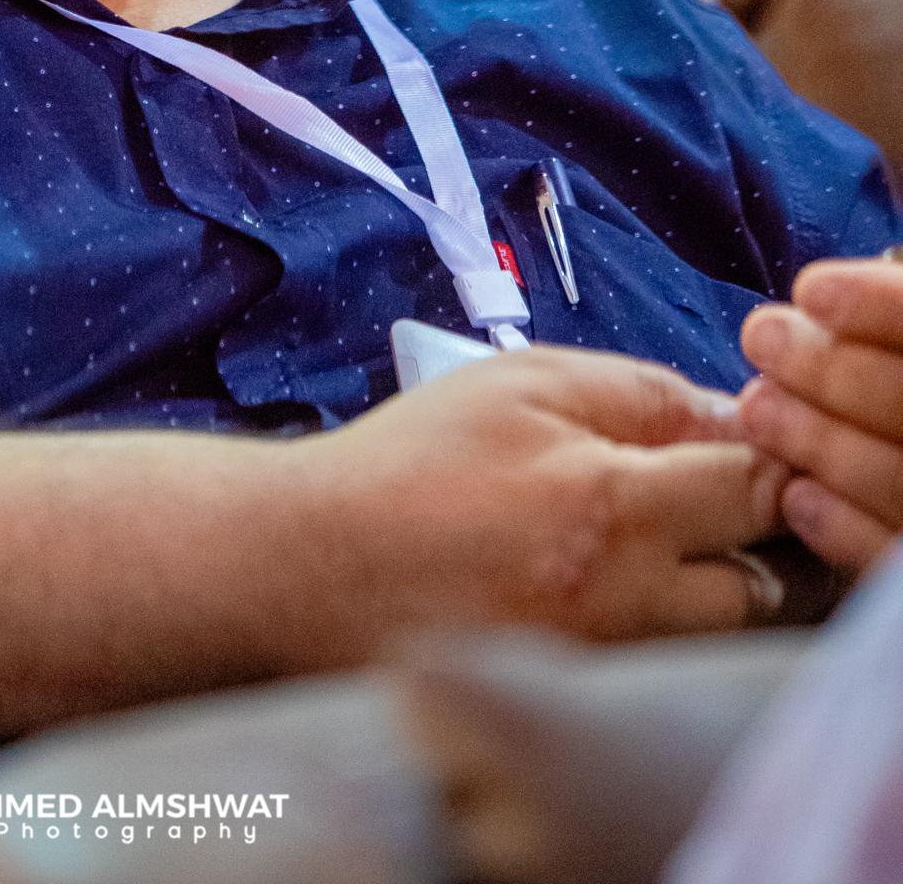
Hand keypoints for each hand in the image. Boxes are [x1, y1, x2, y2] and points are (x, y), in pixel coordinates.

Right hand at [288, 344, 785, 654]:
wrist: (315, 566)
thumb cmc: (411, 462)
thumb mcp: (522, 384)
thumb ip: (640, 393)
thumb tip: (732, 420)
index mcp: (611, 505)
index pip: (755, 488)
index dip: (768, 459)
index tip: (749, 446)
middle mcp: (622, 599)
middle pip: (763, 583)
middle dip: (752, 536)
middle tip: (711, 500)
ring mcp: (604, 662)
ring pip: (719, 635)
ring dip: (713, 588)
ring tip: (653, 545)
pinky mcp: (578, 700)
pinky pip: (662, 665)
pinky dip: (659, 627)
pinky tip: (608, 587)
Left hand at [740, 255, 902, 574]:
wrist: (887, 426)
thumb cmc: (895, 361)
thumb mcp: (894, 311)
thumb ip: (890, 299)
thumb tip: (847, 282)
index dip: (881, 307)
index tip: (811, 289)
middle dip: (834, 371)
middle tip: (762, 340)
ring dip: (823, 444)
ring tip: (758, 408)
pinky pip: (899, 562)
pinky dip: (849, 532)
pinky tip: (797, 495)